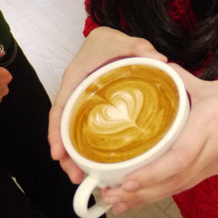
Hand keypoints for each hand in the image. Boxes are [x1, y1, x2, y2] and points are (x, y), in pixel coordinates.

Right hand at [48, 26, 167, 181]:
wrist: (106, 39)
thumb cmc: (108, 42)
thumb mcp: (123, 41)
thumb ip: (140, 48)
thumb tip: (160, 60)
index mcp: (75, 77)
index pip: (60, 107)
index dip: (57, 132)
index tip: (58, 154)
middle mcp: (74, 92)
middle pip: (62, 127)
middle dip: (66, 154)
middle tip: (76, 176)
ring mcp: (80, 103)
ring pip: (71, 132)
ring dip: (74, 156)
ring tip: (83, 178)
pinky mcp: (90, 109)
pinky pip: (83, 130)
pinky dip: (86, 147)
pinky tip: (97, 163)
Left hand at [102, 68, 217, 212]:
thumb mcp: (213, 85)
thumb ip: (181, 79)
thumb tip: (155, 68)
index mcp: (209, 128)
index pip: (178, 159)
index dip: (151, 174)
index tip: (127, 181)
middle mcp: (213, 152)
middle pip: (174, 181)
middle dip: (140, 194)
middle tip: (110, 198)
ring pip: (180, 186)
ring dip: (149, 197)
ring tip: (120, 202)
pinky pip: (190, 181)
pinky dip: (167, 189)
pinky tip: (148, 192)